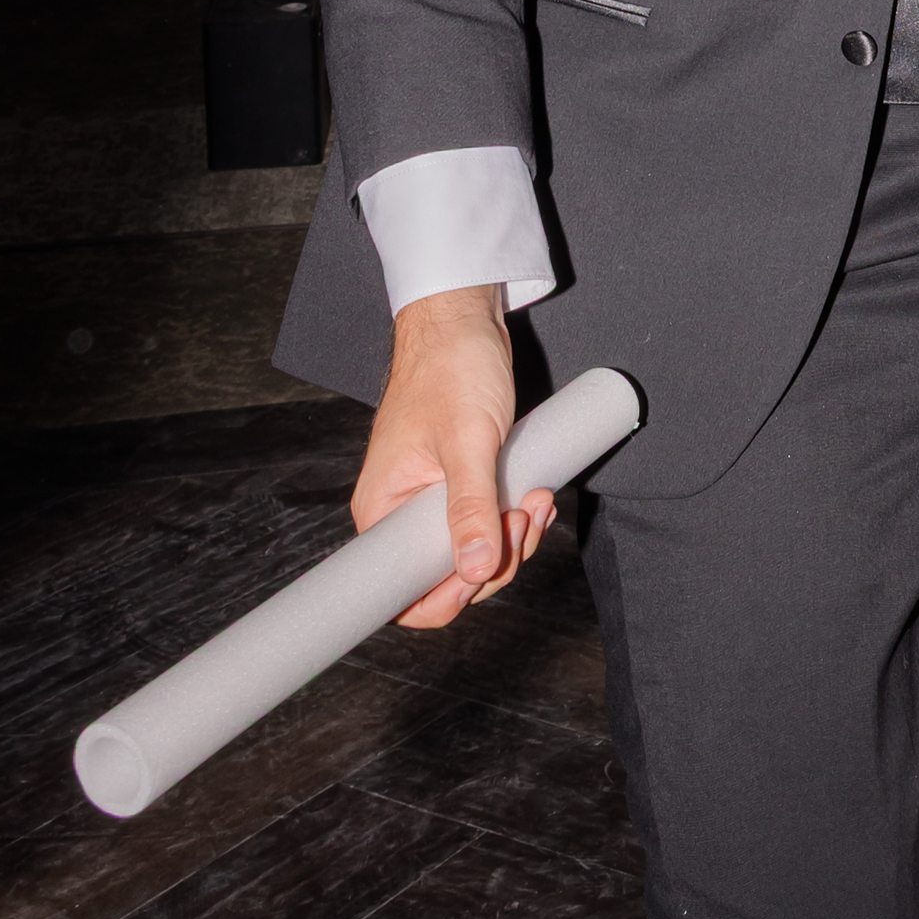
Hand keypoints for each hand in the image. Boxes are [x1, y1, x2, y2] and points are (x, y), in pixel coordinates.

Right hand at [352, 285, 554, 628]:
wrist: (464, 320)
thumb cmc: (452, 368)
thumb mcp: (468, 441)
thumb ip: (471, 507)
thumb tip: (474, 569)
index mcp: (381, 510)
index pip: (400, 591)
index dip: (446, 598)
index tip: (483, 571)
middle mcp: (400, 512)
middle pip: (445, 575)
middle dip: (493, 559)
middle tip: (523, 518)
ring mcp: (432, 499)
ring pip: (473, 550)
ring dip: (512, 538)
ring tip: (536, 501)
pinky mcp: (460, 483)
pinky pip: (486, 521)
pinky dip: (514, 520)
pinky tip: (536, 499)